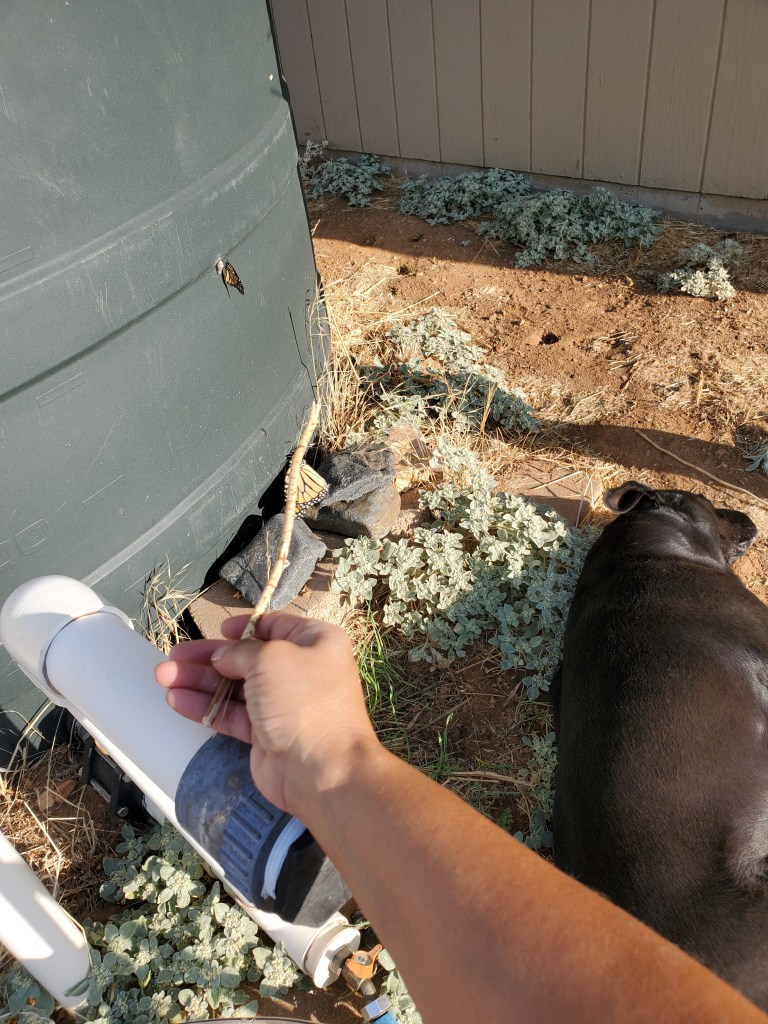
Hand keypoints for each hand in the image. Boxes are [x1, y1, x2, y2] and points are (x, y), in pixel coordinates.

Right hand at [154, 614, 378, 817]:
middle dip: (208, 658)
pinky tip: (176, 700)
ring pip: (234, 688)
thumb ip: (240, 652)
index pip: (274, 627)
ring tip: (163, 676)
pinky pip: (232, 715)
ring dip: (199, 682)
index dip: (244, 628)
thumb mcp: (270, 658)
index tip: (218, 630)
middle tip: (173, 656)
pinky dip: (205, 707)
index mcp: (315, 642)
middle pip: (247, 658)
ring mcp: (282, 705)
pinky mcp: (266, 735)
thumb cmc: (303, 700)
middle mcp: (301, 671)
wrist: (323, 770)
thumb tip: (222, 655)